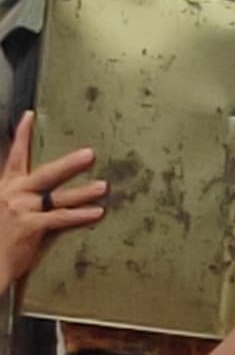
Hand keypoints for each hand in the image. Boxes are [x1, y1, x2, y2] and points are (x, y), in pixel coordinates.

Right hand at [0, 113, 107, 292]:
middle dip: (69, 164)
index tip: (30, 115)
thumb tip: (62, 197)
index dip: (22, 134)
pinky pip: (61, 218)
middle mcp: (12, 193)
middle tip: (90, 154)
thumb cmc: (3, 239)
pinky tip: (98, 212)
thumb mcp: (12, 212)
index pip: (15, 156)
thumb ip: (34, 201)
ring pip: (57, 197)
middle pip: (45, 174)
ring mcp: (20, 209)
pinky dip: (80, 216)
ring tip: (104, 186)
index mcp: (7, 186)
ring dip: (83, 192)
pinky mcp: (29, 226)